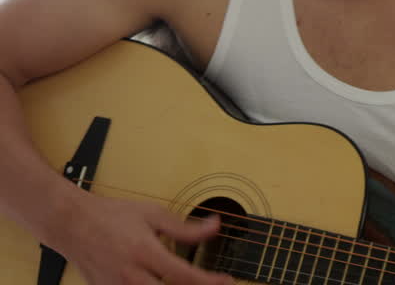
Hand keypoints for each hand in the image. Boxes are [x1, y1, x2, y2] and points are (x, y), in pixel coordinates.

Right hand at [52, 193, 232, 284]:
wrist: (71, 223)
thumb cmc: (111, 215)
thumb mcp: (152, 214)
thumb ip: (185, 227)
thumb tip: (215, 226)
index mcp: (144, 253)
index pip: (183, 276)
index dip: (209, 282)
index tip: (226, 281)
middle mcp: (129, 275)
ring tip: (190, 284)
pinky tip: (162, 284)